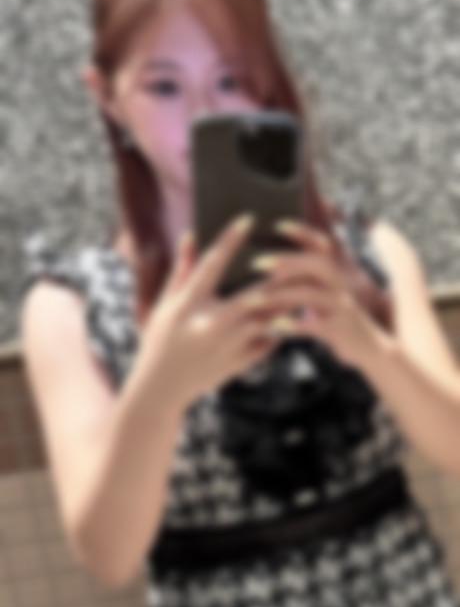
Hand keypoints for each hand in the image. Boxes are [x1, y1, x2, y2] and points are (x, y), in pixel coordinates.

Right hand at [140, 215, 284, 406]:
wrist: (160, 389)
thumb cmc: (160, 341)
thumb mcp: (165, 304)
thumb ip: (182, 270)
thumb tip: (191, 235)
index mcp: (189, 302)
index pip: (213, 262)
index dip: (231, 238)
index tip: (248, 218)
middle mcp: (210, 322)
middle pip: (254, 292)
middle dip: (277, 276)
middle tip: (294, 257)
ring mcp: (227, 344)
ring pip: (267, 318)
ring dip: (284, 303)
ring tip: (299, 288)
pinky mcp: (238, 362)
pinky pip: (268, 341)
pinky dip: (278, 329)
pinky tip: (287, 318)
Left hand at [250, 219, 388, 368]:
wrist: (371, 351)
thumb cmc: (336, 320)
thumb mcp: (325, 295)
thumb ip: (306, 279)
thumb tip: (274, 267)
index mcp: (334, 274)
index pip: (321, 245)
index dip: (302, 232)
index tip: (278, 225)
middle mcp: (339, 286)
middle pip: (316, 264)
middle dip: (286, 261)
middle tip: (256, 263)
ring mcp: (340, 308)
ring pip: (311, 295)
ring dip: (281, 295)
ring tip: (255, 299)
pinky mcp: (338, 331)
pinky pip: (314, 326)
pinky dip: (293, 325)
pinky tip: (274, 325)